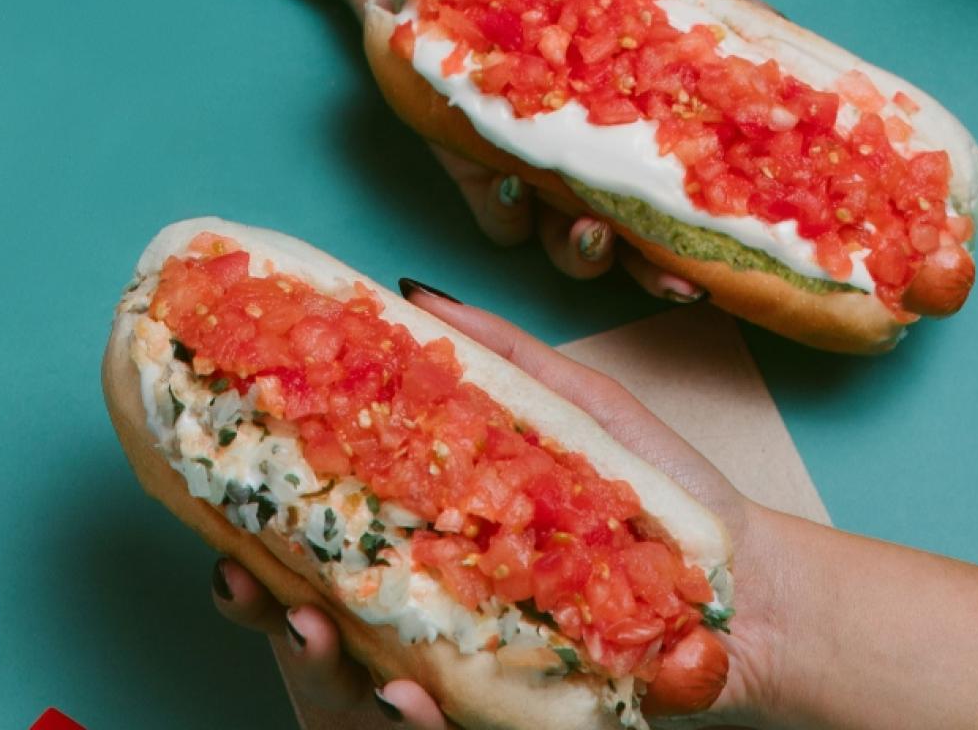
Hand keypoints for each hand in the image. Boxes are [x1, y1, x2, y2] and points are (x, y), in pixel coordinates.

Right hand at [211, 280, 795, 727]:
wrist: (750, 590)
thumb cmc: (664, 499)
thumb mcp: (579, 407)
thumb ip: (499, 355)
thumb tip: (409, 291)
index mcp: (438, 534)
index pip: (327, 539)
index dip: (264, 533)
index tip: (227, 515)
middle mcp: (439, 607)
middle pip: (322, 617)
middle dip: (266, 606)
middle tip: (242, 579)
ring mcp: (472, 666)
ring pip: (367, 684)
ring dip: (328, 665)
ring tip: (311, 630)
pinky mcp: (512, 714)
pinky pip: (449, 725)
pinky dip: (416, 720)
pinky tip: (409, 699)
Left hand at [245, 0, 724, 301]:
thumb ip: (701, 2)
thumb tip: (780, 41)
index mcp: (640, 112)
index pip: (686, 187)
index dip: (711, 230)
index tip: (729, 253)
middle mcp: (595, 149)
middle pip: (637, 236)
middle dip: (656, 268)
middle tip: (671, 277)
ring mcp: (536, 165)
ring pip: (571, 246)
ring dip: (585, 252)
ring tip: (588, 228)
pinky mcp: (473, 167)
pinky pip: (497, 224)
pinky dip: (506, 214)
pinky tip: (510, 180)